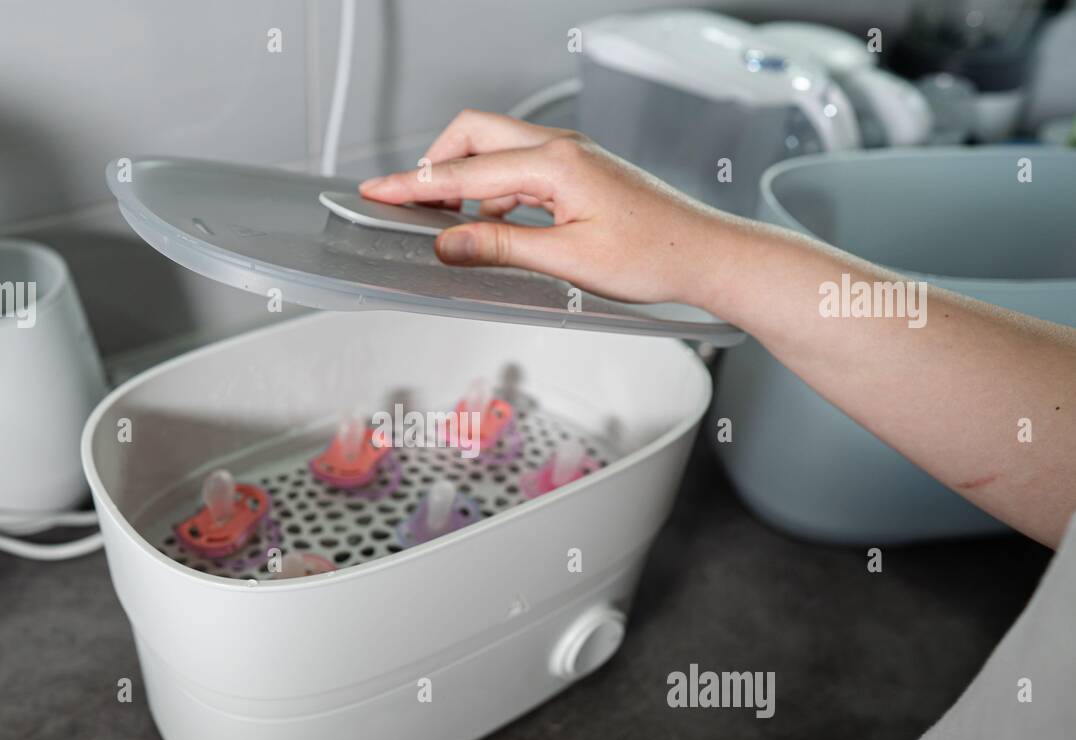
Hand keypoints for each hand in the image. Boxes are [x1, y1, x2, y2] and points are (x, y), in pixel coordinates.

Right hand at [358, 109, 735, 308]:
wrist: (704, 254)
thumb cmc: (655, 255)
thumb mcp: (568, 260)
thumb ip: (500, 248)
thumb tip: (448, 245)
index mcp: (556, 163)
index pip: (465, 173)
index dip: (415, 186)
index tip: (378, 192)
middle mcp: (562, 148)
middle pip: (474, 137)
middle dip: (435, 166)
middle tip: (407, 203)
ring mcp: (572, 158)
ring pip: (496, 154)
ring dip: (466, 185)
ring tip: (448, 227)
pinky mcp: (578, 173)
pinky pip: (521, 173)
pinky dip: (495, 196)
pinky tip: (494, 230)